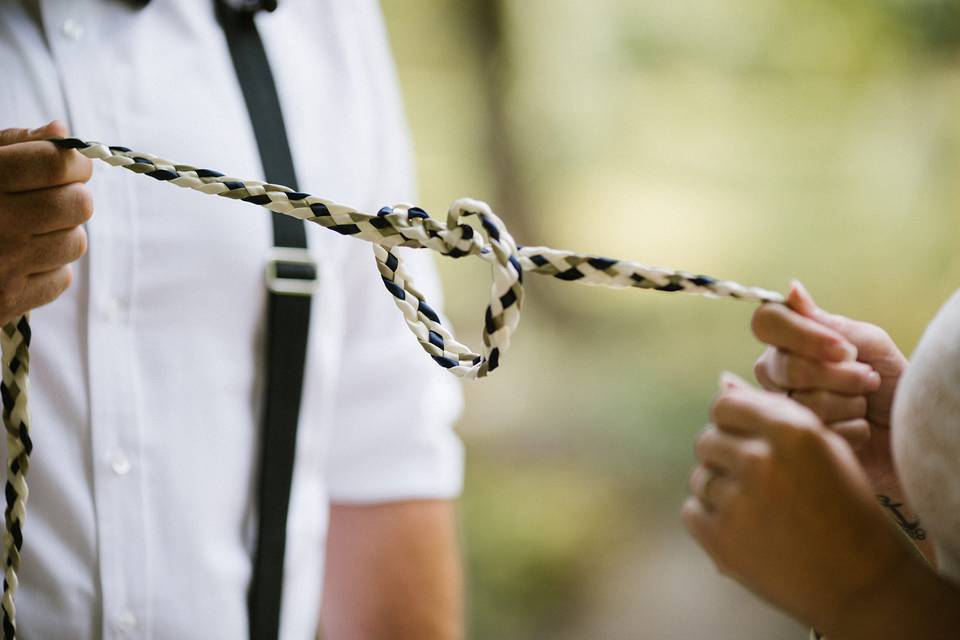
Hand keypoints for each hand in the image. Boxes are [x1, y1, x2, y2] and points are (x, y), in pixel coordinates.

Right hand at [0, 121, 92, 325]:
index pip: (58, 165)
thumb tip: (60, 133)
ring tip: (33, 229)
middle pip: (78, 205)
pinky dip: (49, 268)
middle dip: (73, 196)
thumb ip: (12, 144)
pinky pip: (61, 279)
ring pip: (75, 242)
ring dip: (62, 233)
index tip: (70, 166)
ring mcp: (4, 266)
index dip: (75, 163)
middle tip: (54, 197)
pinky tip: (22, 260)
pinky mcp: (8, 301)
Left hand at [684, 373, 915, 633]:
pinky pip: (693, 511)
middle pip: (707, 440)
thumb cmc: (844, 506)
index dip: (730, 421)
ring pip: (700, 477)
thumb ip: (771, 413)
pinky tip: (746, 530)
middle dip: (724, 456)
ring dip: (719, 489)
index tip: (744, 438)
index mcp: (792, 431)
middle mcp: (761, 461)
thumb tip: (721, 380)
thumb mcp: (823, 449)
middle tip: (755, 480)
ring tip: (757, 509)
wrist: (860, 581)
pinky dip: (711, 520)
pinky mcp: (721, 538)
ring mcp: (738, 501)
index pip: (724, 405)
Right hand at [752, 281, 907, 491]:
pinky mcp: (799, 441)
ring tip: (866, 404)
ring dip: (851, 403)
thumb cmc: (892, 380)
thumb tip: (792, 290)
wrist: (911, 425)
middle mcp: (776, 373)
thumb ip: (828, 323)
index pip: (767, 322)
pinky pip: (819, 431)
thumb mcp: (869, 343)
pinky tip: (861, 428)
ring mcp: (784, 408)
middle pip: (786, 367)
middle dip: (840, 375)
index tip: (843, 349)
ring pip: (803, 403)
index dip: (803, 336)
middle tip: (869, 379)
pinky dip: (854, 430)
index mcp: (788, 343)